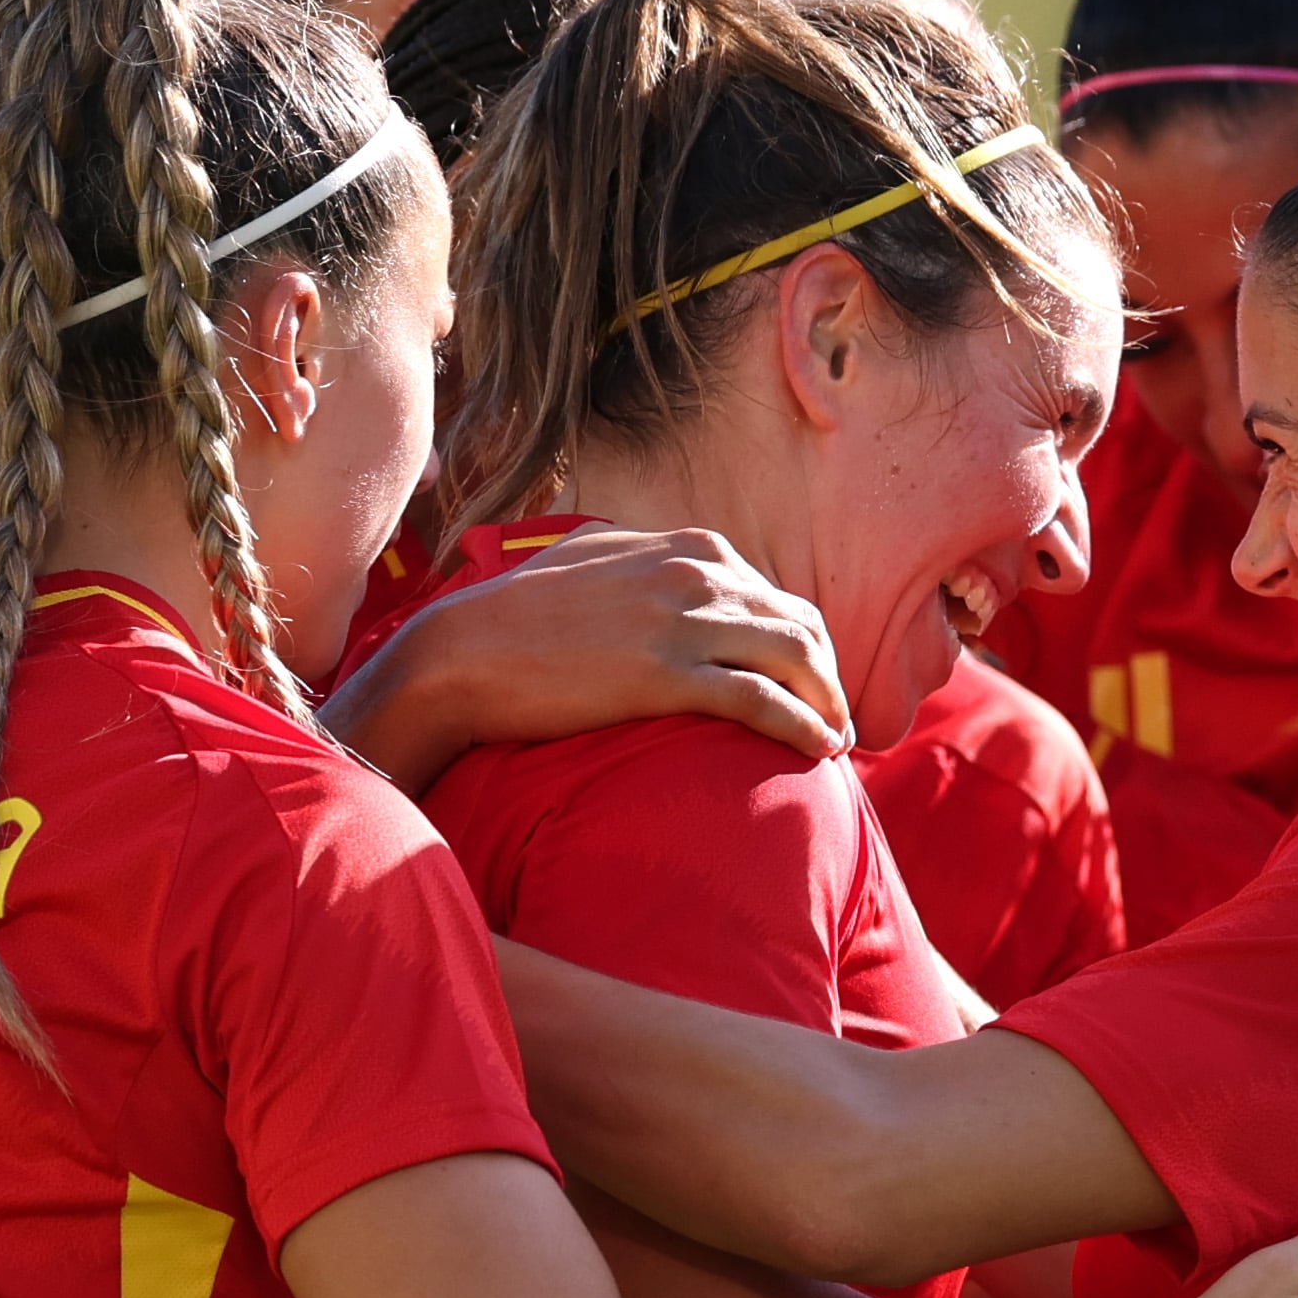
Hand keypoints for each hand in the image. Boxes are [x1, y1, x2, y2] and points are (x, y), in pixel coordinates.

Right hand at [327, 524, 848, 792]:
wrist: (463, 652)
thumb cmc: (518, 617)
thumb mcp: (596, 563)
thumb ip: (648, 563)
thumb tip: (673, 572)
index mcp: (688, 546)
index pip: (775, 595)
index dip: (802, 646)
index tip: (807, 684)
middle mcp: (697, 574)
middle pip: (800, 626)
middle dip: (828, 677)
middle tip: (833, 719)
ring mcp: (683, 622)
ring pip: (796, 660)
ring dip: (828, 704)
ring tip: (834, 742)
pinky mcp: (667, 675)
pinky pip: (763, 700)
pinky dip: (803, 726)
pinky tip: (818, 751)